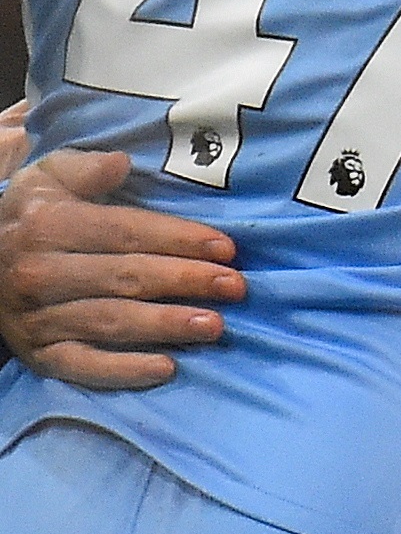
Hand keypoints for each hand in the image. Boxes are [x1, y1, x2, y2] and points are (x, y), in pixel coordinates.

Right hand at [0, 146, 240, 389]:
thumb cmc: (32, 218)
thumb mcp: (47, 180)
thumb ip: (84, 168)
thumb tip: (121, 162)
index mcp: (46, 226)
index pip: (123, 233)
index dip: (177, 239)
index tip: (227, 248)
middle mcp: (38, 274)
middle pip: (124, 277)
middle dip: (185, 281)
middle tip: (235, 286)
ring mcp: (36, 318)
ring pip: (110, 322)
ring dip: (165, 325)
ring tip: (215, 325)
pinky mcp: (39, 355)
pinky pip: (83, 366)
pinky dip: (124, 371)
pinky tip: (166, 368)